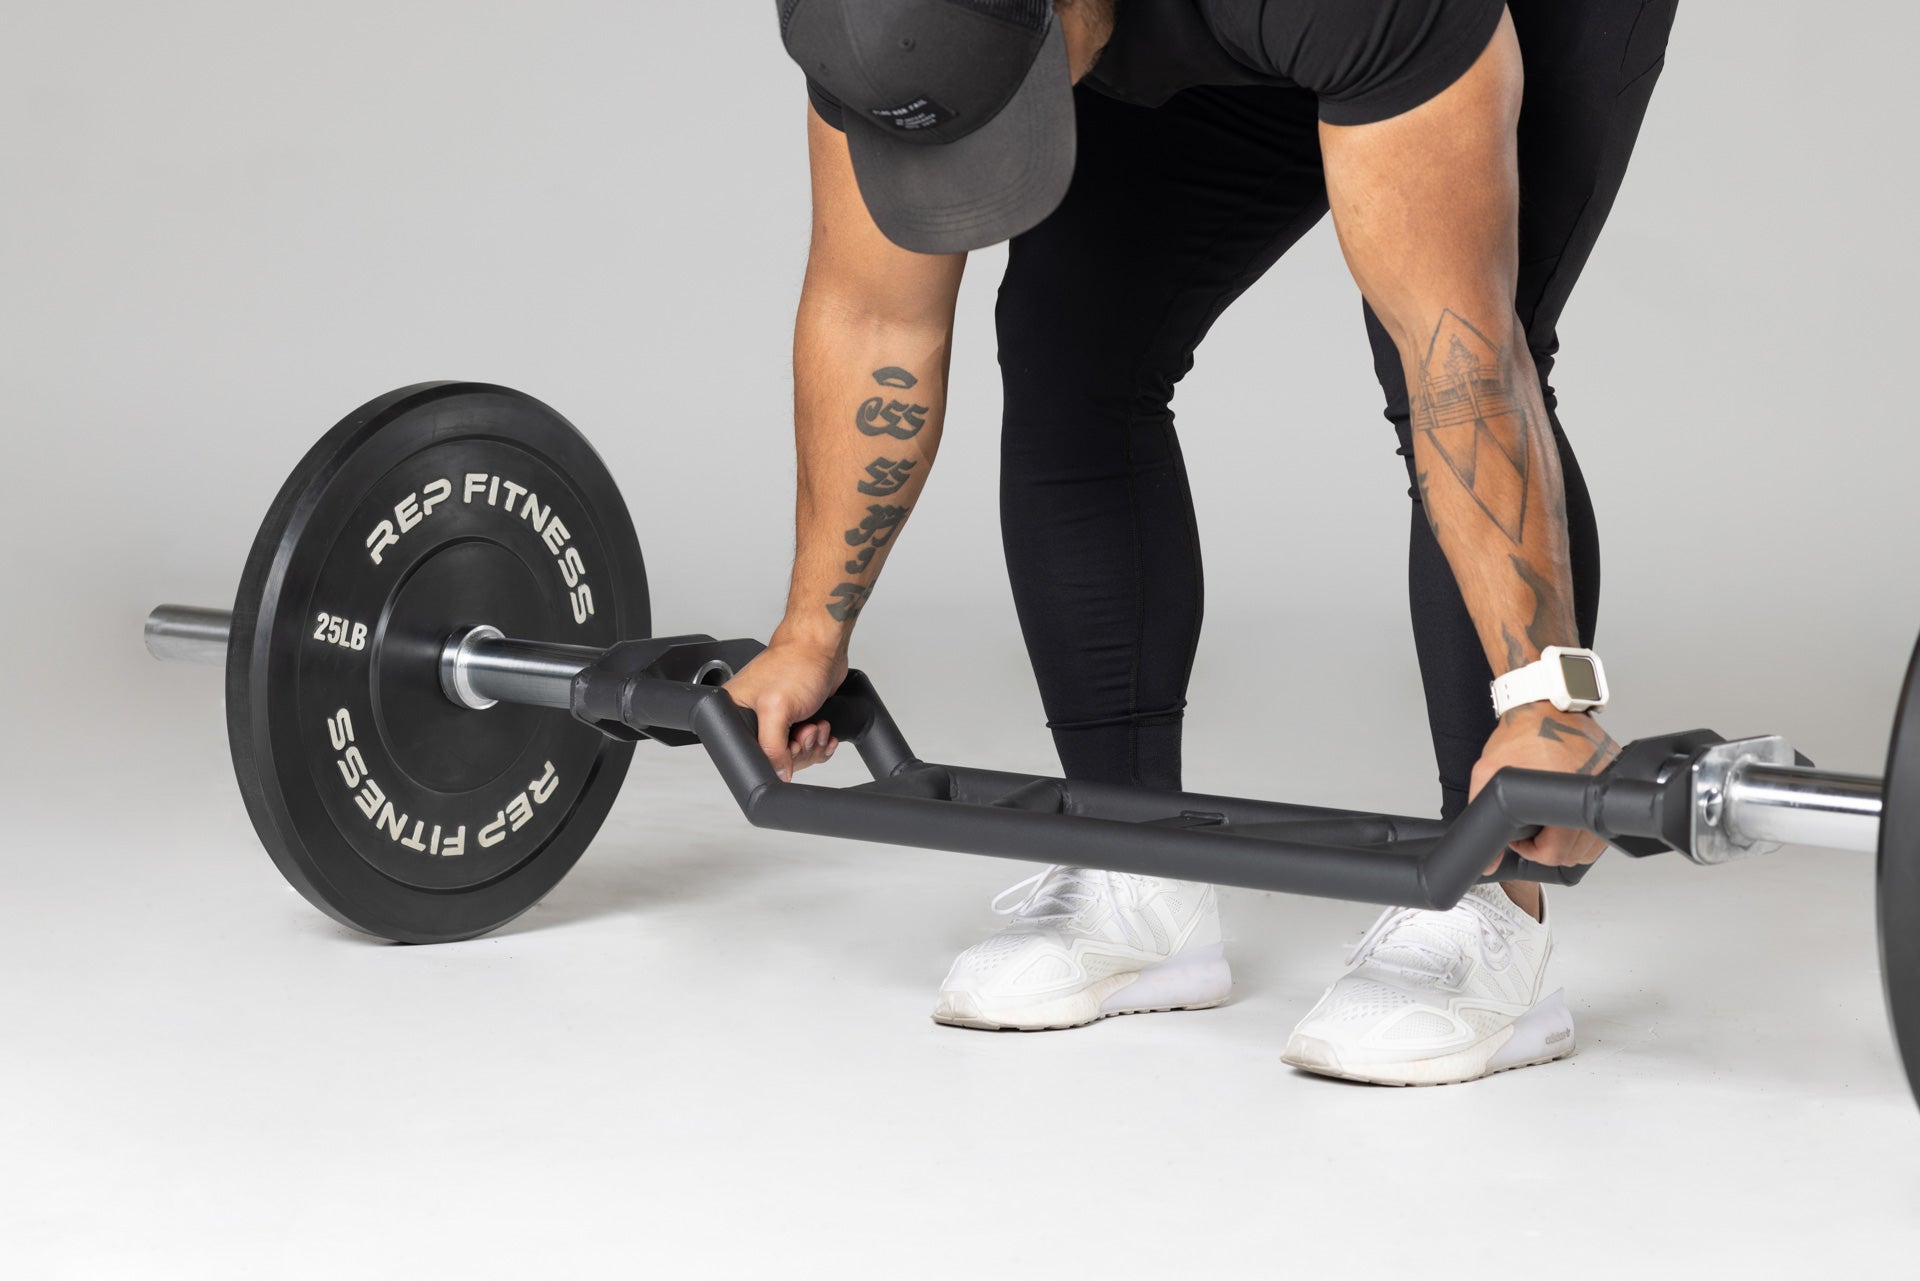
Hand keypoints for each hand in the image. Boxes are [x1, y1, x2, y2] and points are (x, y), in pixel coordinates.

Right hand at [723, 636, 848, 780]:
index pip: (749, 755)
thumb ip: (773, 747)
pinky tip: (823, 729)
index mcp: (735, 712)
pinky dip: (819, 742)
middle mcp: (753, 716)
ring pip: (795, 754)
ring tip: (816, 725)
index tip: (791, 745)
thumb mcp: (776, 709)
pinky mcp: (797, 717)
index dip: (775, 758)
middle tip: (806, 731)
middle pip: (775, 759)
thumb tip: (779, 773)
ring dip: (812, 745)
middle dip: (799, 749)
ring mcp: (776, 718)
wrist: (823, 647)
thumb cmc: (796, 663)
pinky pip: (807, 745)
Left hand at [1470, 705, 1619, 872]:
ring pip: (1594, 843)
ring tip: (1548, 820)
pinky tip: (1566, 812)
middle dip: (1550, 848)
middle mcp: (1592, 794)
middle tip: (1532, 828)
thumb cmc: (1520, 735)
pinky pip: (1605, 821)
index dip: (1530, 850)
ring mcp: (1607, 786)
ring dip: (1570, 840)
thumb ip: (1483, 816)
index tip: (1521, 836)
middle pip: (1576, 854)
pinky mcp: (1614, 777)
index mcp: (1564, 795)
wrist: (1545, 705)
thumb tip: (1488, 859)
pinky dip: (1586, 825)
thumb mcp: (1488, 775)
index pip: (1556, 854)